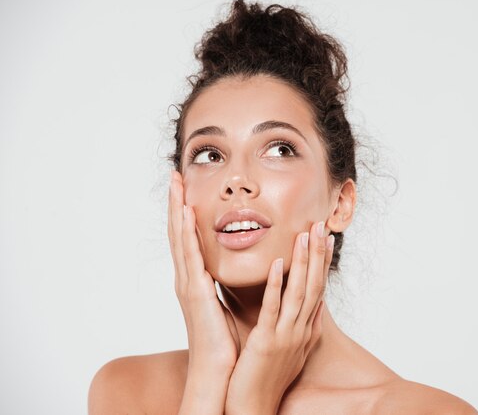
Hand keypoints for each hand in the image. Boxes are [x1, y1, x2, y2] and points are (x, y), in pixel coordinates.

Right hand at [168, 170, 238, 413]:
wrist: (217, 370)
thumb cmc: (223, 340)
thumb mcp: (223, 303)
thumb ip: (223, 283)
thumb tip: (232, 267)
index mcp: (195, 280)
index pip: (188, 239)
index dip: (185, 213)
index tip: (186, 189)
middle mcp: (187, 278)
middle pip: (178, 232)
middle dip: (176, 202)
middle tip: (175, 175)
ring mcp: (188, 284)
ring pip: (180, 239)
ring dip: (177, 209)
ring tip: (177, 183)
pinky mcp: (195, 292)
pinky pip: (191, 256)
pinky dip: (186, 232)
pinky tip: (186, 213)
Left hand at [224, 221, 333, 414]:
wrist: (254, 409)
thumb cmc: (267, 378)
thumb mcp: (291, 349)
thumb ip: (300, 325)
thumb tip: (313, 307)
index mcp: (305, 330)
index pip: (319, 290)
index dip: (324, 263)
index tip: (327, 238)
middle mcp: (301, 330)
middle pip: (314, 285)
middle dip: (318, 254)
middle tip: (322, 224)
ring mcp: (286, 336)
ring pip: (299, 292)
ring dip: (303, 262)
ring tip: (306, 234)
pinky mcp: (267, 343)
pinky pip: (273, 309)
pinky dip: (276, 286)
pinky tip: (277, 264)